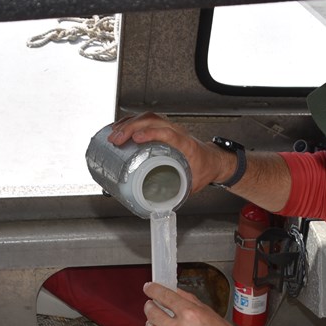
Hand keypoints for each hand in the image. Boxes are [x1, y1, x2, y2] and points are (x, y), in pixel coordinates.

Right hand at [109, 113, 236, 192]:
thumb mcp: (191, 184)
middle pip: (152, 121)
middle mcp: (177, 131)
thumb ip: (175, 194)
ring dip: (128, 124)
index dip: (151, 133)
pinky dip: (130, 122)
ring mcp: (169, 127)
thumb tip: (156, 207)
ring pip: (147, 118)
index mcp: (185, 144)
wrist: (212, 160)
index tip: (136, 139)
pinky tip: (119, 129)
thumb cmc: (203, 169)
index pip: (168, 133)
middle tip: (116, 140)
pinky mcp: (163, 128)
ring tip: (113, 135)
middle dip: (130, 127)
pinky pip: (146, 120)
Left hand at [142, 281, 257, 325]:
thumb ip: (189, 301)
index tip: (149, 288)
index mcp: (190, 315)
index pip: (163, 296)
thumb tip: (175, 293)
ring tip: (158, 322)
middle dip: (149, 306)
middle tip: (151, 305)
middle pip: (152, 313)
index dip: (153, 289)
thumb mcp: (210, 313)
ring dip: (153, 324)